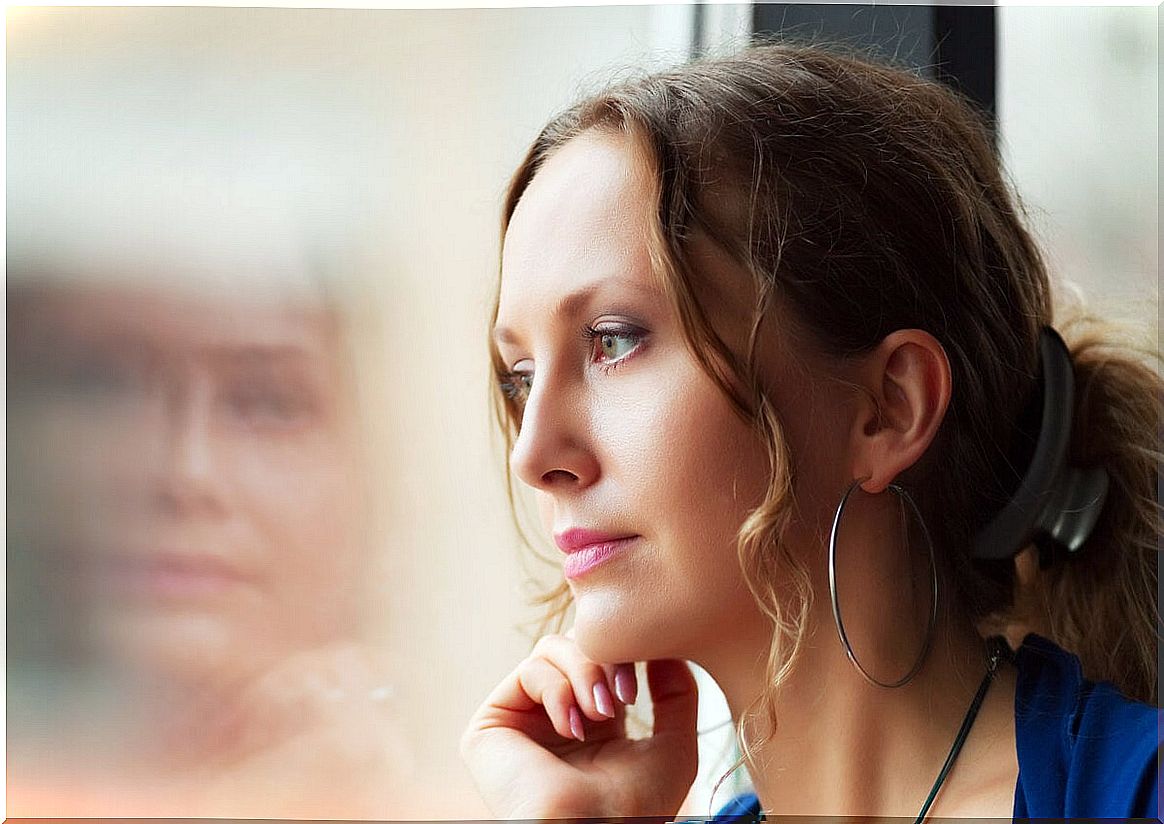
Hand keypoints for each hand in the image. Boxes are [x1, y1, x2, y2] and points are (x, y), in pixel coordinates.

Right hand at [461, 633, 698, 817]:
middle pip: (579, 643)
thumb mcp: (674, 748)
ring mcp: (524, 715)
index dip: (628, 652)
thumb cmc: (634, 807)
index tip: (650, 669)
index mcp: (595, 720)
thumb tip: (665, 650)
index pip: (606, 655)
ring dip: (585, 673)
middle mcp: (557, 713)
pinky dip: (557, 690)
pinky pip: (530, 670)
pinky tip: (571, 729)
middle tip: (623, 695)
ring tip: (600, 713)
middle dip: (608, 658)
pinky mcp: (494, 721)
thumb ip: (678, 695)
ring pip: (554, 648)